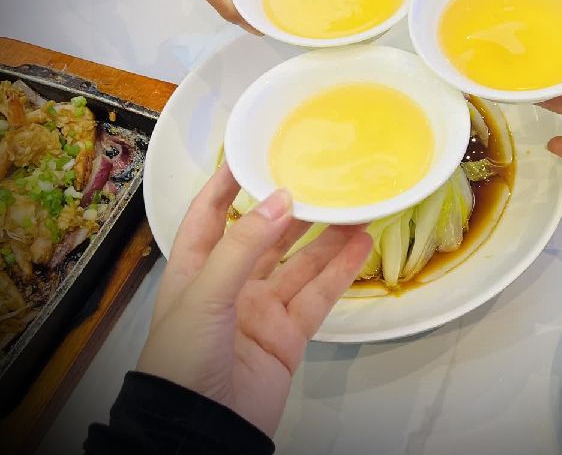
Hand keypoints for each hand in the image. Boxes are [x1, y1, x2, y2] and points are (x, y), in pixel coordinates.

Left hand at [137, 165, 371, 436]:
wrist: (200, 434)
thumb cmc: (182, 360)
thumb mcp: (204, 294)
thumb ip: (244, 244)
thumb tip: (283, 198)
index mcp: (195, 269)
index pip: (209, 214)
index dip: (227, 183)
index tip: (253, 151)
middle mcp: (230, 284)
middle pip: (266, 235)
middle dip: (293, 208)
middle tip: (324, 178)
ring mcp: (261, 309)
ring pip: (300, 263)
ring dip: (327, 236)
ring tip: (357, 205)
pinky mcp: (288, 334)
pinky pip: (319, 295)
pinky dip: (341, 270)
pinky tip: (361, 245)